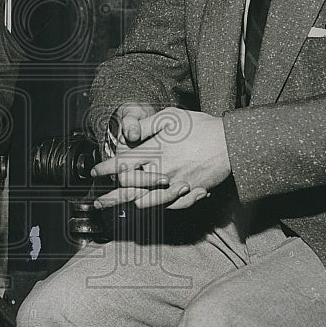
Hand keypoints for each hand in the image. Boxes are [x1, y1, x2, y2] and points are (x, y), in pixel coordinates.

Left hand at [91, 107, 229, 210]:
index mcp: (156, 151)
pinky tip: (147, 206)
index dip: (106, 169)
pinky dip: (156, 206)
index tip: (95, 172)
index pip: (123, 163)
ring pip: (147, 201)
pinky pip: (168, 206)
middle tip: (98, 203)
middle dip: (111, 196)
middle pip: (131, 188)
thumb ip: (146, 125)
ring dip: (129, 205)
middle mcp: (163, 171)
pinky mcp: (190, 193)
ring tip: (116, 209)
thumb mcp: (170, 117)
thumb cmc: (199, 126)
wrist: (230, 142)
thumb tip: (126, 133)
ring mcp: (177, 185)